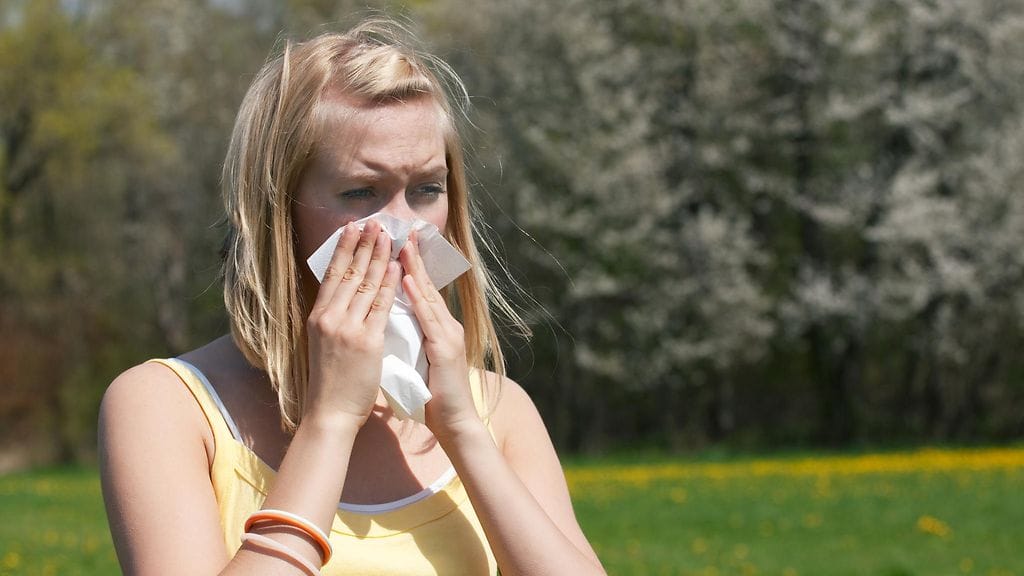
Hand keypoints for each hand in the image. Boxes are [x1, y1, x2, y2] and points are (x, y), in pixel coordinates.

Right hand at [305, 220, 399, 429]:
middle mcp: (330, 317)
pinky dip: (390, 284)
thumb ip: (333, 319)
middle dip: (364, 244)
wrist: (330, 412)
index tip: (352, 228)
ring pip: (366, 283)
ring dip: (379, 256)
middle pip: (350, 272)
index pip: (332, 274)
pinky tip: (397, 267)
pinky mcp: (367, 341)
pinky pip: (381, 306)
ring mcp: (348, 328)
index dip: (343, 248)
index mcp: (318, 316)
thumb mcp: (322, 343)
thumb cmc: (330, 381)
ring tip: (389, 235)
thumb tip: (342, 297)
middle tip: (374, 221)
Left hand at [399, 231, 479, 434]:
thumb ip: (406, 340)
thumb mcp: (415, 360)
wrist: (453, 422)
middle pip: (427, 285)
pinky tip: (409, 280)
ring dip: (415, 268)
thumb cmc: (432, 396)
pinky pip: (429, 318)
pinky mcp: (446, 348)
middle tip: (403, 229)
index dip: (409, 266)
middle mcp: (445, 325)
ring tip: (402, 244)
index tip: (397, 243)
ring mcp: (448, 335)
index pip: (421, 290)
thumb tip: (385, 325)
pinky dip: (419, 297)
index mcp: (437, 328)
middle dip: (413, 257)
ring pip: (429, 295)